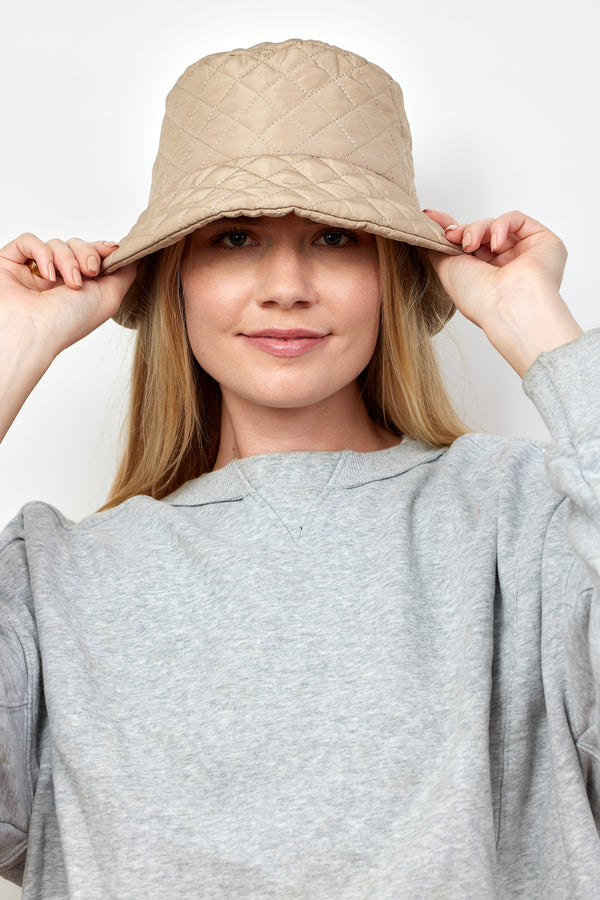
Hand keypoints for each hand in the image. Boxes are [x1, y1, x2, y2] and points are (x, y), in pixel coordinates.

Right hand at [0, 233, 135, 360]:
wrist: (34, 332)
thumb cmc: (68, 322)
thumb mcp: (109, 298)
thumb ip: (124, 273)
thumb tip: (133, 254)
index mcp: (80, 289)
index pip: (92, 256)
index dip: (101, 249)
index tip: (111, 250)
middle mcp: (57, 280)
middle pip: (76, 245)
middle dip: (86, 254)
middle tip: (89, 272)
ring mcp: (33, 271)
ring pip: (56, 243)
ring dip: (67, 259)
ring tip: (68, 281)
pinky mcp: (11, 263)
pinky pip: (29, 241)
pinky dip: (42, 253)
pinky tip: (47, 274)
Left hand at [424, 210, 582, 375]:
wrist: (507, 306)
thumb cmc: (478, 297)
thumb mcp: (446, 269)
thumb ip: (437, 248)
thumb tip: (428, 232)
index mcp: (485, 276)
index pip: (469, 245)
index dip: (452, 229)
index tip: (431, 217)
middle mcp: (505, 265)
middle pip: (481, 233)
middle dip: (463, 231)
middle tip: (452, 237)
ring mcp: (524, 254)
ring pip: (496, 225)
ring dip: (478, 229)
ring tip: (470, 245)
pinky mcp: (543, 242)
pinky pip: (517, 219)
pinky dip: (501, 225)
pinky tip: (495, 244)